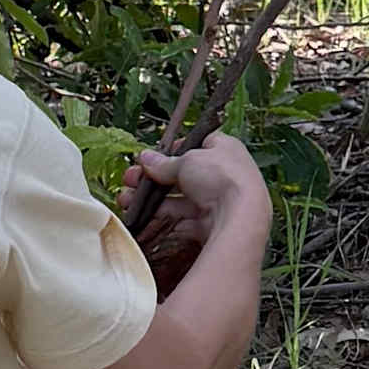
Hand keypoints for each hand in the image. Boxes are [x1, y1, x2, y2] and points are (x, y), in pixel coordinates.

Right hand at [119, 133, 267, 292]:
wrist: (241, 217)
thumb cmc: (220, 177)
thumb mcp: (187, 161)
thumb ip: (164, 163)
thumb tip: (145, 158)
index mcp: (225, 149)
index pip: (194, 145)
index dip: (170, 151)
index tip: (149, 159)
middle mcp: (225, 174)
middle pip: (183, 175)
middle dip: (153, 178)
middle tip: (129, 180)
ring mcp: (219, 201)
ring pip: (180, 199)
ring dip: (152, 200)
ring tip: (126, 201)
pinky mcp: (213, 224)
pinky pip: (184, 220)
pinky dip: (165, 219)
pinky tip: (144, 218)